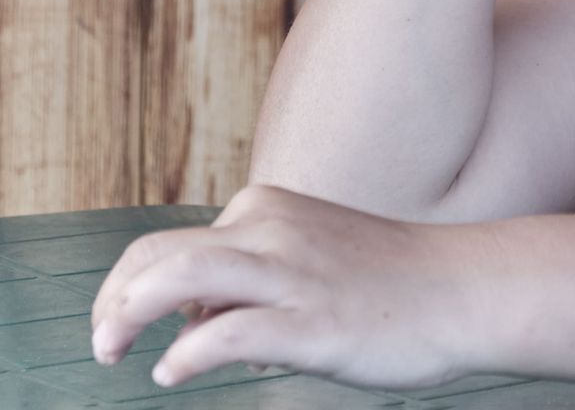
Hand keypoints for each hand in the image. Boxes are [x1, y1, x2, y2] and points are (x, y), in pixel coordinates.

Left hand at [89, 183, 487, 390]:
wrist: (465, 290)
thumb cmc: (389, 281)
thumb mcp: (311, 252)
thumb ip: (250, 273)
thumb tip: (189, 321)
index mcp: (267, 208)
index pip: (166, 244)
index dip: (135, 291)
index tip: (137, 330)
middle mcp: (272, 231)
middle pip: (154, 255)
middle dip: (110, 304)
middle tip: (103, 346)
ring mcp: (291, 275)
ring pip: (176, 278)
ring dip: (125, 318)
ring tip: (113, 354)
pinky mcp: (311, 323)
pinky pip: (222, 336)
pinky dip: (183, 356)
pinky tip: (173, 374)